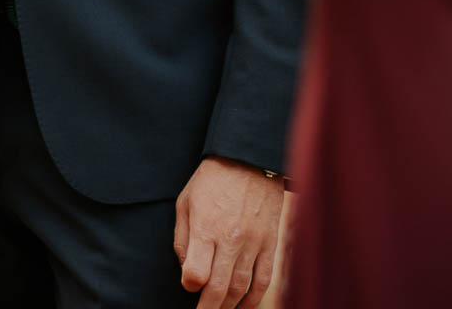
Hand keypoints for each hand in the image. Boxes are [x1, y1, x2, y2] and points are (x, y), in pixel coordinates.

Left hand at [174, 157, 284, 307]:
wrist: (250, 158)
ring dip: (228, 306)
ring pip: (240, 289)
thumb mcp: (186, 200)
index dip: (189, 284)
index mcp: (206, 226)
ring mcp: (253, 242)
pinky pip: (263, 280)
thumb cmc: (212, 178)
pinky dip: (253, 299)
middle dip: (208, 308)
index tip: (189, 283)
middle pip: (218, 289)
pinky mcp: (269, 243)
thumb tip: (185, 269)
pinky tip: (243, 305)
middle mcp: (230, 238)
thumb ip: (182, 237)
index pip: (195, 273)